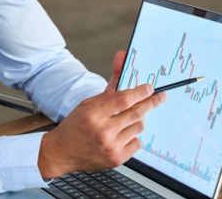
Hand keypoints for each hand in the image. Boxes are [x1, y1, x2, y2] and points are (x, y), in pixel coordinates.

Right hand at [37, 51, 166, 178]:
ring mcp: (111, 147)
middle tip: (160, 97)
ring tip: (128, 118)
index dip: (140, 92)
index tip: (149, 88)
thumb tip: (121, 62)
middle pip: (136, 113)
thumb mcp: (88, 104)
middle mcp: (103, 131)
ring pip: (139, 127)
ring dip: (138, 119)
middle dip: (151, 102)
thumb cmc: (74, 126)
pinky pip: (137, 143)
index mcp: (93, 114)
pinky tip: (123, 135)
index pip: (124, 100)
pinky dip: (133, 136)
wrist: (62, 152)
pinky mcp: (116, 159)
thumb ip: (109, 88)